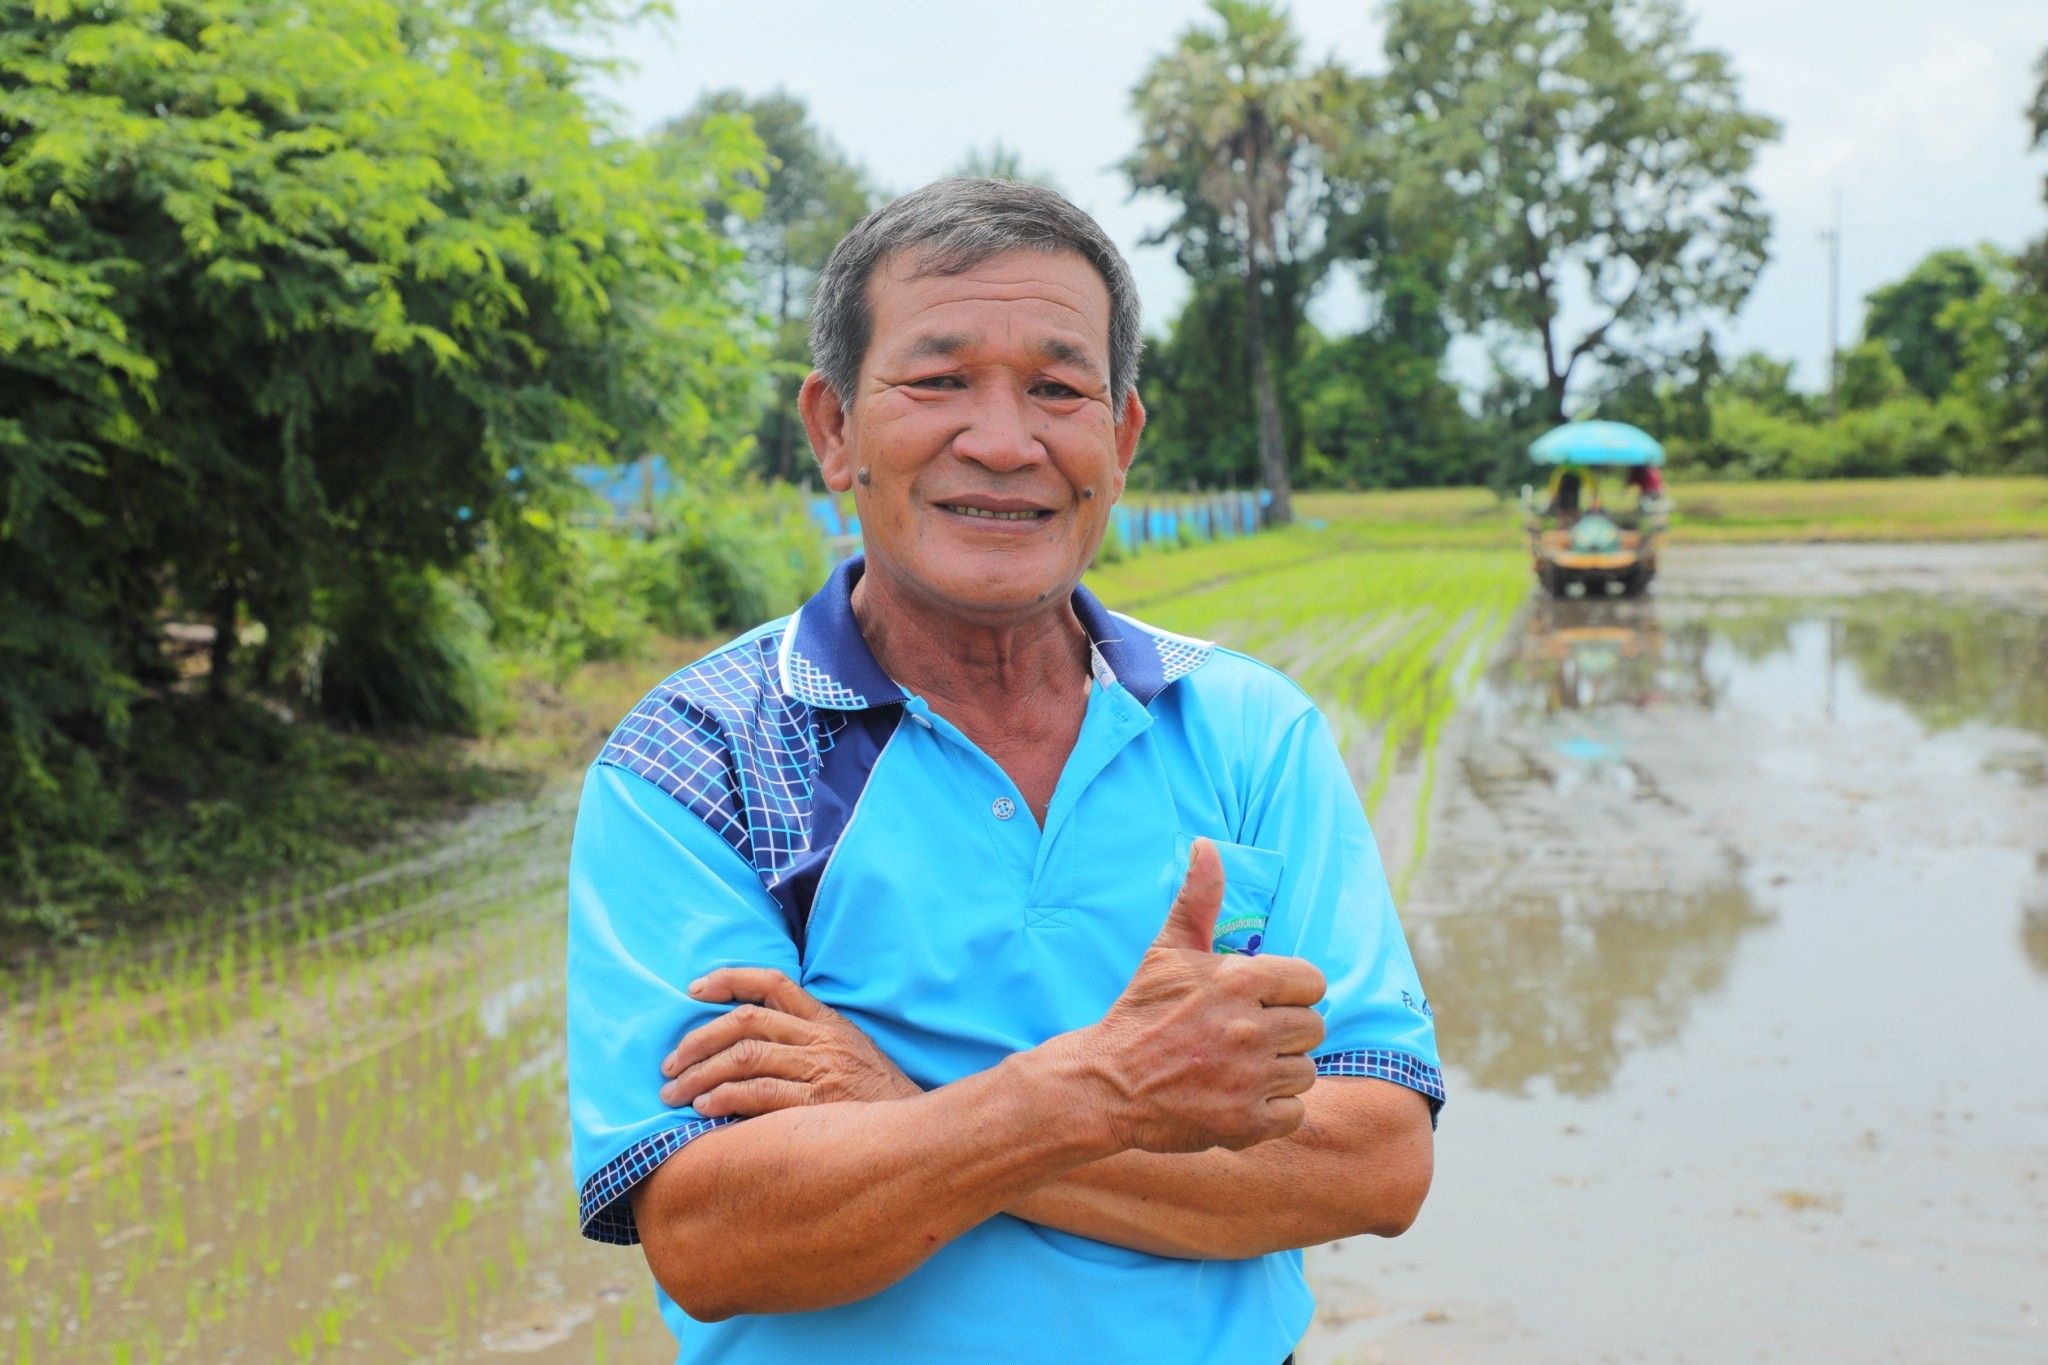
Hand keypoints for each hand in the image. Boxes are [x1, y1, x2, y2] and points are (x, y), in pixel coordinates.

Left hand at [659, 967, 920, 1117]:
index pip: (774, 982)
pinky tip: (704, 1109)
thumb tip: (745, 1046)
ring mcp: (821, 1071)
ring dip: (700, 1075)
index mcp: (828, 1022)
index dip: (729, 979)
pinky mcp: (819, 1105)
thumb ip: (808, 1042)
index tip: (693, 990)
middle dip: (696, 1041)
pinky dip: (725, 1099)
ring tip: (674, 1094)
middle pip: (746, 1022)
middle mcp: (822, 1040)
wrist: (920, 1138)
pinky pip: (759, 1095)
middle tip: (667, 1066)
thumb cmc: (876, 1103)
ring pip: (745, 1057)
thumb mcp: (850, 1055)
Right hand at [1076, 839, 1325, 1154]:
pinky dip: (1273, 1110)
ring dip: (1280, 1072)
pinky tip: (1240, 1098)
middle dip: (1284, 1031)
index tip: (1262, 1000)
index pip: (1313, 982)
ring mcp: (1250, 1077)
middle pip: (1313, 1028)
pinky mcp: (1246, 1121)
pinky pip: (1294, 1112)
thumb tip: (1207, 845)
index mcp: (1240, 979)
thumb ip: (1198, 900)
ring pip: (1305, 1071)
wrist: (1106, 1083)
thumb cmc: (1141, 1012)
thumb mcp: (1167, 950)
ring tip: (1241, 1068)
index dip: (1290, 991)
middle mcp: (1251, 1026)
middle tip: (1246, 1036)